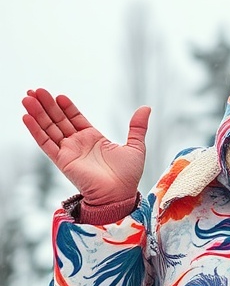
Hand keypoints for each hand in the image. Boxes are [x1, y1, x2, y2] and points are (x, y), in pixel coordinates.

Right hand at [22, 88, 149, 205]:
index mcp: (93, 139)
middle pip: (58, 120)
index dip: (66, 107)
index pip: (75, 118)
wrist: (119, 195)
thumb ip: (137, 127)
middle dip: (47, 105)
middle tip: (36, 90)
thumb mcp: (135, 147)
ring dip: (38, 113)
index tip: (58, 95)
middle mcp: (78, 144)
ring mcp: (69, 152)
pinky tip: (27, 117)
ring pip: (49, 128)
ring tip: (28, 97)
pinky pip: (45, 143)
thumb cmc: (128, 177)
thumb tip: (145, 108)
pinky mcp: (62, 160)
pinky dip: (35, 130)